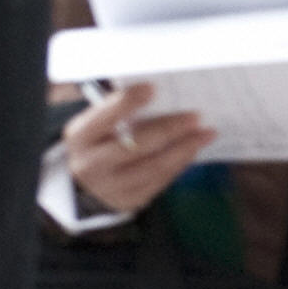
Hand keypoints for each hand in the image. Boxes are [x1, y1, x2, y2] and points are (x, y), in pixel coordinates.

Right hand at [64, 81, 215, 214]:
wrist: (87, 184)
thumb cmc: (101, 142)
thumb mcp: (100, 126)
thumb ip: (123, 114)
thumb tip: (162, 97)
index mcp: (81, 137)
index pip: (103, 118)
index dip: (126, 103)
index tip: (151, 89)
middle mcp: (91, 164)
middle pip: (136, 145)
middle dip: (169, 129)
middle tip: (195, 116)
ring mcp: (111, 186)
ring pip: (154, 166)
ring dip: (185, 148)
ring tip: (207, 133)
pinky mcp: (130, 199)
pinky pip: (161, 180)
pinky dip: (181, 162)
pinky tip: (194, 148)